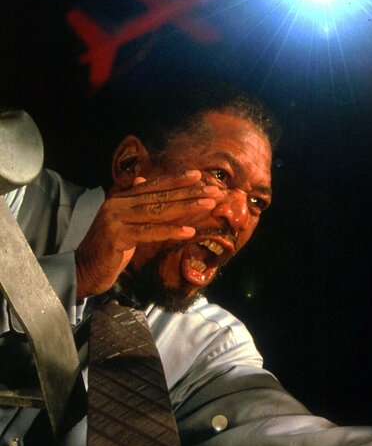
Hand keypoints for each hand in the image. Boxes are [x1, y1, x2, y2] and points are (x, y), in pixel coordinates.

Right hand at [75, 170, 220, 298]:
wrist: (82, 270)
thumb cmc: (108, 248)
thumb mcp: (123, 221)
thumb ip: (135, 202)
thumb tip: (143, 180)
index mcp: (121, 198)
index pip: (153, 186)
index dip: (176, 180)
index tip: (198, 176)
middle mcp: (118, 204)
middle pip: (160, 196)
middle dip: (189, 192)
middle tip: (214, 190)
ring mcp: (116, 219)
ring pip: (157, 211)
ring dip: (186, 207)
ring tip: (208, 204)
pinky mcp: (116, 237)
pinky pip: (149, 232)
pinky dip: (170, 231)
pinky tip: (189, 231)